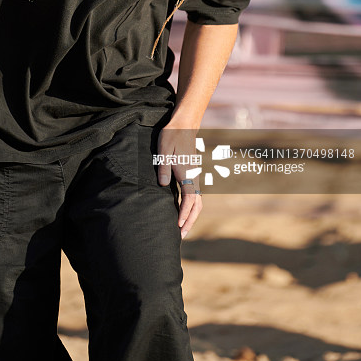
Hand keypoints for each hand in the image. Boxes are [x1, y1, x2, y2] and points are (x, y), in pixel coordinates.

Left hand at [156, 123, 202, 239]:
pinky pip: (194, 195)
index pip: (190, 199)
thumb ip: (163, 167)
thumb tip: (163, 185)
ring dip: (191, 215)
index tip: (179, 225)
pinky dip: (190, 207)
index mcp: (187, 173)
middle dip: (190, 221)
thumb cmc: (172, 136)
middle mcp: (193, 176)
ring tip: (182, 228)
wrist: (184, 125)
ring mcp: (194, 175)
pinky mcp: (191, 174)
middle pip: (197, 204)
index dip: (185, 213)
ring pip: (197, 200)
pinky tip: (182, 212)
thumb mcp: (163, 149)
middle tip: (181, 235)